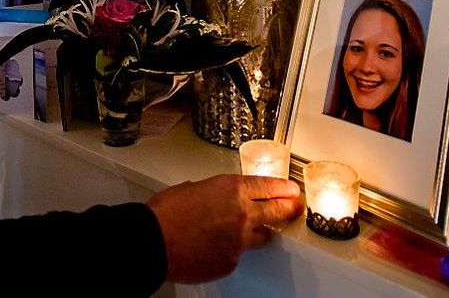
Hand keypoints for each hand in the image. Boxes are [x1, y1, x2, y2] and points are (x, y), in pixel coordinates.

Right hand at [146, 174, 302, 283]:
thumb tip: (214, 198)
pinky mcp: (231, 262)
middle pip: (277, 211)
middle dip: (288, 208)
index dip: (284, 188)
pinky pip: (237, 255)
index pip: (269, 186)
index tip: (292, 190)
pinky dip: (230, 251)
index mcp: (232, 190)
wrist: (154, 241)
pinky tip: (214, 247)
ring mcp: (239, 241)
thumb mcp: (192, 188)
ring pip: (262, 237)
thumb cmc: (165, 213)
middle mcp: (242, 214)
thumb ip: (212, 193)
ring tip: (252, 231)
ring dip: (260, 232)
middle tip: (294, 207)